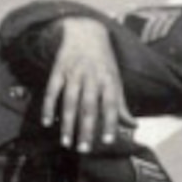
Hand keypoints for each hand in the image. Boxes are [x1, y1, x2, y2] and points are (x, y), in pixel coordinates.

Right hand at [41, 21, 130, 152]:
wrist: (85, 31)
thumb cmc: (103, 61)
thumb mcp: (115, 79)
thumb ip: (122, 104)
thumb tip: (134, 126)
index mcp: (109, 79)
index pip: (111, 104)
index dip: (110, 123)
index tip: (107, 142)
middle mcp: (92, 76)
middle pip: (89, 106)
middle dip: (86, 129)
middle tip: (83, 150)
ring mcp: (73, 72)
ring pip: (70, 101)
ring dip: (67, 124)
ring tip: (66, 143)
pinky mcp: (58, 69)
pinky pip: (52, 90)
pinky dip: (49, 107)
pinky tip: (47, 123)